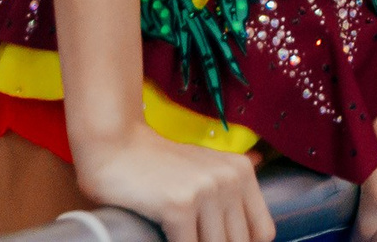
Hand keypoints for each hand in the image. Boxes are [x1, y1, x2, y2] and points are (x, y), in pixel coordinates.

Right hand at [73, 123, 273, 241]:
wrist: (114, 146)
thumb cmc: (157, 164)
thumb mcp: (205, 165)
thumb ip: (229, 180)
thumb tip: (262, 178)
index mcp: (242, 172)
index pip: (262, 232)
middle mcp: (230, 179)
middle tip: (194, 240)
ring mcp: (206, 191)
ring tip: (177, 239)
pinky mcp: (180, 205)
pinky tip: (162, 241)